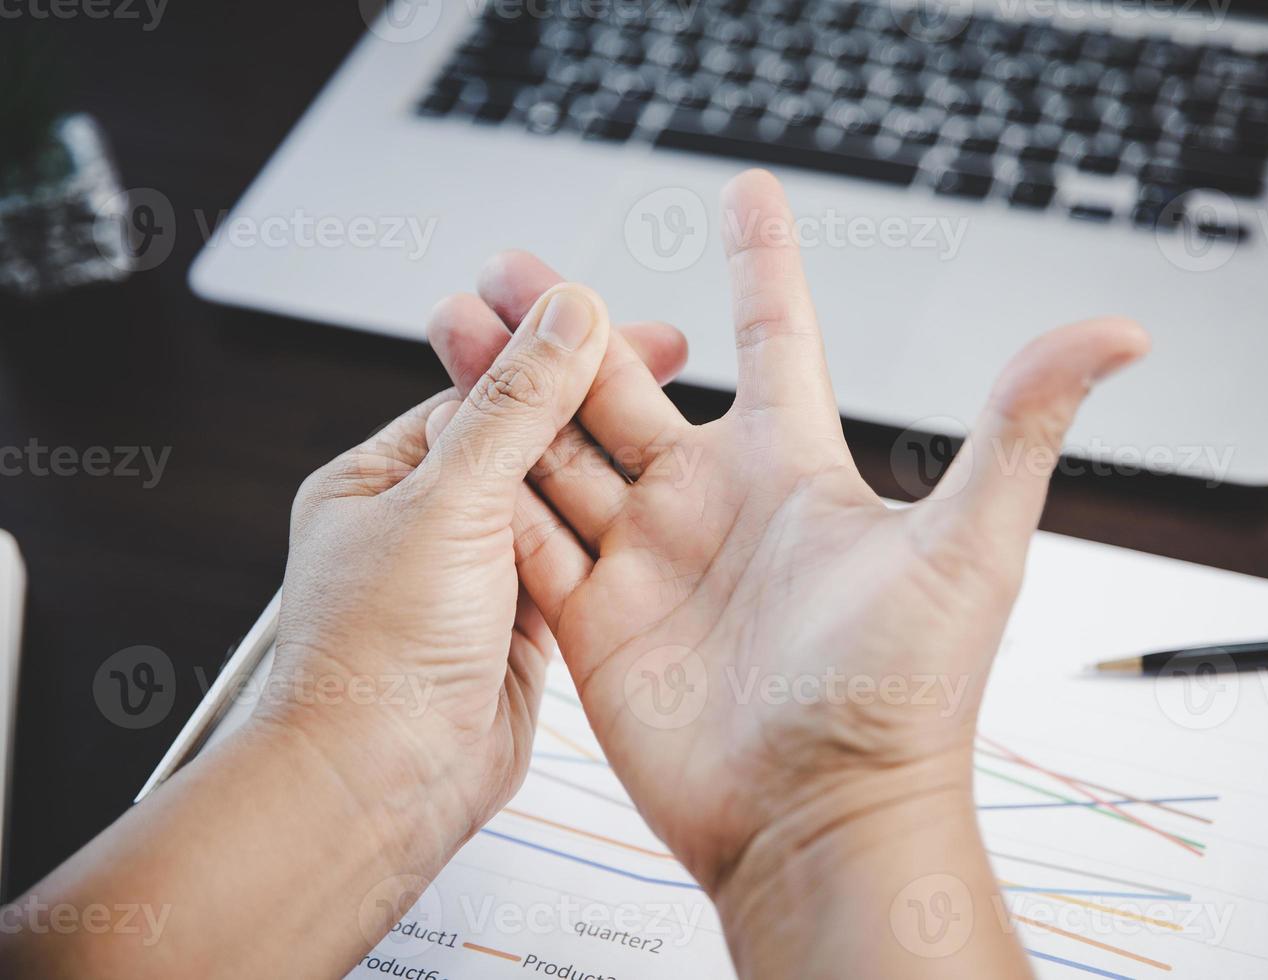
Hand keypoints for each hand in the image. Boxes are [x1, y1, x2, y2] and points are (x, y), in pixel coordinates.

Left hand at [264, 296, 685, 847]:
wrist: (383, 787)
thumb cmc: (376, 657)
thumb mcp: (449, 500)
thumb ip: (516, 405)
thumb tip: (562, 312)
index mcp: (382, 477)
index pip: (482, 390)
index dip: (554, 351)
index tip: (618, 320)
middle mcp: (426, 523)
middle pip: (527, 439)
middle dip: (594, 399)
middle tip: (669, 354)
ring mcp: (474, 578)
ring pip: (556, 501)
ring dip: (609, 464)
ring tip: (679, 421)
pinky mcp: (518, 628)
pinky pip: (573, 562)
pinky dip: (609, 535)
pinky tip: (657, 509)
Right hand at [428, 170, 1147, 973]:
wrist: (823, 824)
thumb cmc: (907, 699)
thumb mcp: (971, 546)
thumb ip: (1020, 425)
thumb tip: (1118, 331)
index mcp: (793, 470)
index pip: (773, 338)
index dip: (760, 262)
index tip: (748, 192)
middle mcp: (713, 504)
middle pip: (626, 381)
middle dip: (568, 318)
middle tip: (512, 265)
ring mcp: (649, 560)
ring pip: (561, 446)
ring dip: (510, 385)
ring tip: (458, 324)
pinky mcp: (595, 621)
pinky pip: (530, 537)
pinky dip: (490, 491)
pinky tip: (450, 437)